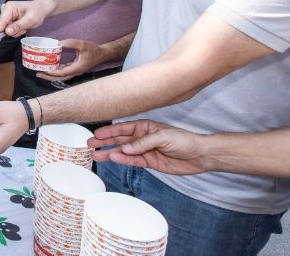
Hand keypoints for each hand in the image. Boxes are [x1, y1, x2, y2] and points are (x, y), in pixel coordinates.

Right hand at [0, 0, 50, 36]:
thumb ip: (19, 26)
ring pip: (7, 30)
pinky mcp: (8, 20)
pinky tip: (23, 26)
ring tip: (25, 26)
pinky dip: (17, 31)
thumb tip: (7, 32)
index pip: (1, 21)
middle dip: (13, 31)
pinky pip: (10, 30)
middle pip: (3, 27)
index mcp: (9, 7)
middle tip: (24, 28)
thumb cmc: (37, 12)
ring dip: (16, 31)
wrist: (40, 9)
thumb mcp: (31, 19)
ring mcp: (7, 16)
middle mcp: (5, 11)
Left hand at [38, 38, 103, 82]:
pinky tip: (50, 67)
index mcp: (77, 68)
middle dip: (49, 77)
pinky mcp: (74, 69)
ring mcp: (75, 71)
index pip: (62, 73)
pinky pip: (64, 72)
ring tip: (41, 72)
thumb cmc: (93, 49)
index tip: (44, 69)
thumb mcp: (82, 44)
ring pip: (61, 76)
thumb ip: (71, 43)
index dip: (52, 72)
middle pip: (60, 78)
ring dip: (51, 75)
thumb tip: (58, 43)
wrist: (102, 54)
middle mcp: (75, 72)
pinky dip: (56, 71)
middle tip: (38, 74)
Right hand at [89, 120, 208, 174]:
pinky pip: (132, 161)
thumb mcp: (163, 137)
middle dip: (104, 142)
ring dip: (109, 153)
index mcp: (145, 127)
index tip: (96, 134)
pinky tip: (113, 159)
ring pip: (123, 151)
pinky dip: (123, 160)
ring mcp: (144, 150)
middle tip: (90, 144)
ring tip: (96, 155)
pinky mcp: (149, 162)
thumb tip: (125, 149)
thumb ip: (142, 143)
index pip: (123, 128)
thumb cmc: (184, 140)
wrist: (199, 155)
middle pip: (119, 140)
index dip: (109, 131)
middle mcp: (142, 138)